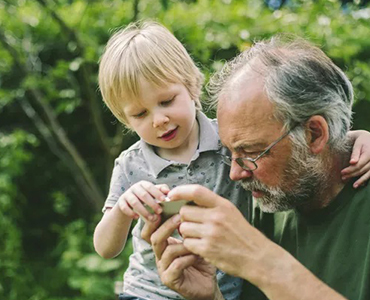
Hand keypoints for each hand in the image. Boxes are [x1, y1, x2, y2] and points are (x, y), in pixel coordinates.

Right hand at [117, 181, 168, 220]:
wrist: (128, 203)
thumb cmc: (145, 198)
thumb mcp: (152, 193)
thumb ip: (160, 191)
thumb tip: (169, 192)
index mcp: (143, 184)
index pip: (150, 187)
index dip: (157, 193)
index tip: (164, 200)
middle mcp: (134, 188)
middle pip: (143, 195)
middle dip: (152, 203)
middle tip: (160, 211)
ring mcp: (127, 195)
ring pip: (134, 202)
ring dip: (144, 211)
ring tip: (151, 218)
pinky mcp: (121, 202)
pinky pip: (124, 207)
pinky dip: (131, 213)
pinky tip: (137, 218)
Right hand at [150, 215, 219, 299]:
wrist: (209, 283)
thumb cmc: (202, 259)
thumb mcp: (195, 239)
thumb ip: (189, 225)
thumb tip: (188, 204)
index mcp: (163, 244)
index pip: (150, 229)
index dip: (154, 219)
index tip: (166, 207)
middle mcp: (160, 255)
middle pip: (154, 237)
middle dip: (166, 226)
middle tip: (179, 218)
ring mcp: (163, 268)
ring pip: (166, 251)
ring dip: (182, 244)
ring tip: (195, 240)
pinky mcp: (170, 280)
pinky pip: (175, 266)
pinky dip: (187, 258)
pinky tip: (197, 255)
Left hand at [167, 185, 281, 281]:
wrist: (257, 257)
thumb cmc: (242, 234)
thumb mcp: (231, 212)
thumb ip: (211, 205)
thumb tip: (186, 199)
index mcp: (222, 205)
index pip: (196, 191)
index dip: (180, 191)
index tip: (171, 195)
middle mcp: (216, 217)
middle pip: (184, 211)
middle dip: (184, 218)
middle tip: (193, 224)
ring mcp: (211, 233)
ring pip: (183, 228)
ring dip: (186, 232)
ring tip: (198, 236)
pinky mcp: (207, 249)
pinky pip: (187, 243)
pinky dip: (190, 245)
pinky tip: (201, 246)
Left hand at [342, 130, 369, 187]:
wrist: (368, 138)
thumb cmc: (361, 140)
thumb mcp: (357, 145)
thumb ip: (355, 154)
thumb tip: (352, 162)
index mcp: (368, 154)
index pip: (359, 165)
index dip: (350, 170)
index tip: (342, 172)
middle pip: (362, 170)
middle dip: (352, 174)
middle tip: (343, 177)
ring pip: (368, 173)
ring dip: (360, 180)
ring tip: (353, 186)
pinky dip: (365, 179)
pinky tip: (360, 184)